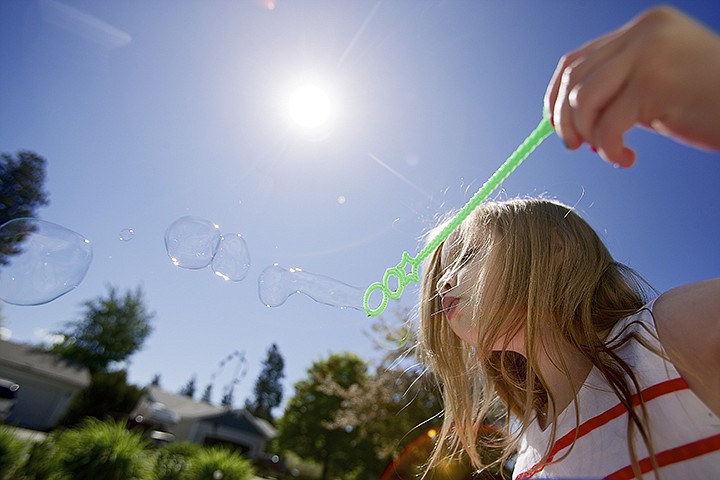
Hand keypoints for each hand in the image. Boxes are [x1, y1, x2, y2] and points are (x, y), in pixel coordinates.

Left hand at [545, 7, 719, 166]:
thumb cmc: (710, 103)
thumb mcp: (657, 84)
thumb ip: (618, 88)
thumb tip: (567, 117)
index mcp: (642, 29)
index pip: (576, 60)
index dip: (555, 96)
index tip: (553, 124)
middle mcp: (643, 33)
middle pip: (573, 79)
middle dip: (566, 120)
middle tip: (578, 146)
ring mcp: (649, 54)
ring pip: (582, 100)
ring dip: (586, 134)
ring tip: (607, 151)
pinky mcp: (655, 84)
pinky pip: (606, 124)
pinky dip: (608, 149)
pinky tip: (626, 158)